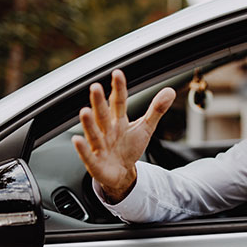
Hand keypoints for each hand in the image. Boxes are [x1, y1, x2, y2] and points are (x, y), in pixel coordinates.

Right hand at [72, 69, 175, 202]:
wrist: (121, 172)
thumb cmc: (129, 147)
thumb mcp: (145, 128)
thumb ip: (155, 110)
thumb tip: (170, 91)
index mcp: (118, 120)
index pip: (118, 102)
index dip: (118, 89)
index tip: (118, 73)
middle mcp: (106, 130)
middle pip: (103, 114)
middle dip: (99, 102)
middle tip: (95, 87)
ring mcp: (99, 145)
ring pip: (93, 132)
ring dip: (89, 123)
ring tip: (84, 111)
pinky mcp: (95, 162)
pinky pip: (87, 155)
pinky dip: (82, 149)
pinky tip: (77, 140)